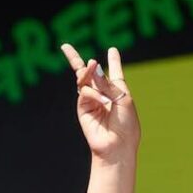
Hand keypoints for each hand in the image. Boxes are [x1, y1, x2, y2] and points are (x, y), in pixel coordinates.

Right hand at [60, 44, 140, 163]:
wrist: (118, 144)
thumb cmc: (126, 124)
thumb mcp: (123, 98)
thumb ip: (108, 82)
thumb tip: (93, 65)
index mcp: (118, 92)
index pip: (115, 74)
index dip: (114, 61)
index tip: (113, 50)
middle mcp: (103, 94)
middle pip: (88, 73)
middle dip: (75, 59)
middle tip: (65, 47)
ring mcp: (91, 100)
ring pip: (83, 79)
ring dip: (88, 71)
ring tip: (92, 63)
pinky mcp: (83, 108)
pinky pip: (85, 93)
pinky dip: (94, 94)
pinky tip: (103, 100)